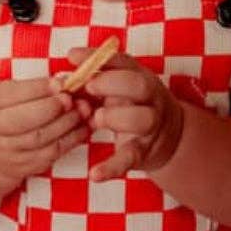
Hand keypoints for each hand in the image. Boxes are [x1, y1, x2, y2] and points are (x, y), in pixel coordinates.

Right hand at [0, 77, 89, 182]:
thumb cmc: (4, 113)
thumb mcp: (8, 94)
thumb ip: (32, 87)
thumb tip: (64, 82)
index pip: (13, 96)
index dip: (38, 89)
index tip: (59, 82)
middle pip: (25, 121)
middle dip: (52, 108)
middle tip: (70, 99)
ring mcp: (11, 152)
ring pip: (42, 139)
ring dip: (67, 122)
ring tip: (83, 109)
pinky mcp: (28, 166)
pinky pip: (54, 152)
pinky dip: (73, 138)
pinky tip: (83, 126)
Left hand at [72, 49, 183, 181]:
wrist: (168, 136)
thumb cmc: (132, 106)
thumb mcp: (118, 88)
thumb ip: (94, 80)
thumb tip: (62, 75)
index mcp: (140, 77)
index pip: (122, 61)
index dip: (96, 57)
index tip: (71, 56)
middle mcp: (150, 99)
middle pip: (139, 85)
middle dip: (111, 83)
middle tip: (88, 87)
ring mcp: (150, 126)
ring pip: (142, 119)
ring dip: (116, 117)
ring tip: (96, 119)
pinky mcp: (143, 152)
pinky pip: (129, 158)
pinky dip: (111, 167)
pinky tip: (94, 174)